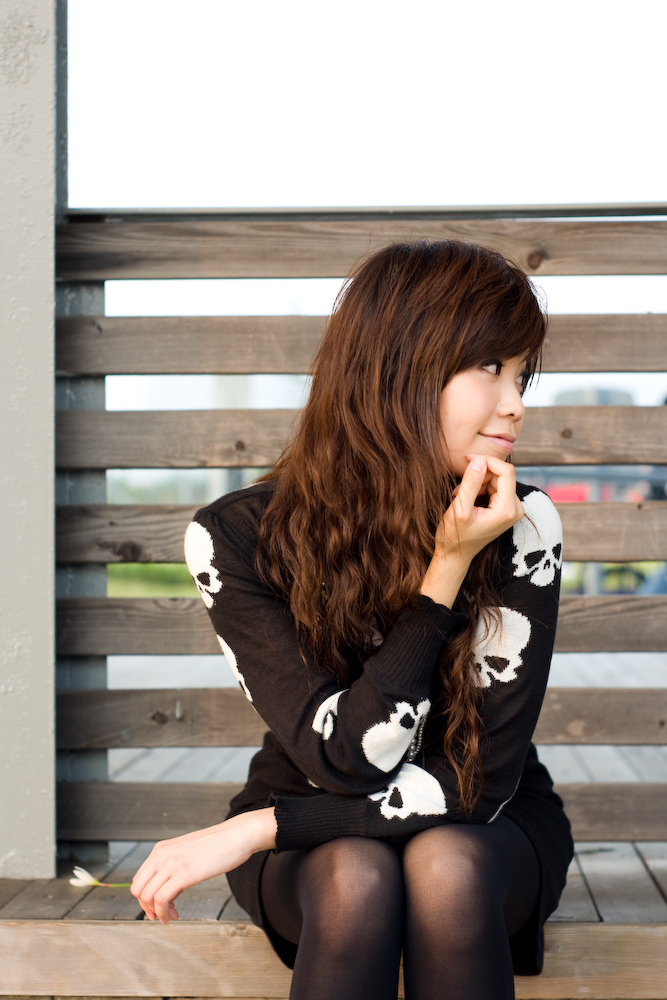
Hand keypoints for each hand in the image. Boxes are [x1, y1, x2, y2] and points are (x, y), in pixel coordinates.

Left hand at [130, 807, 276, 923]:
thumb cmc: (218, 844)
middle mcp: (162, 854)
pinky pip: (161, 899)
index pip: (139, 879)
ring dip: (157, 913)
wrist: (237, 835)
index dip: (144, 899)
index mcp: (161, 849)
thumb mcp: (187, 852)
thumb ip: (174, 865)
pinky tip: (174, 915)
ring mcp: (172, 863)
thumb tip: (167, 887)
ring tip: (171, 916)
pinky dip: (163, 913)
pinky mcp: (184, 873)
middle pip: (138, 889)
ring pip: (147, 896)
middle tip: (162, 915)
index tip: (157, 908)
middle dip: (146, 908)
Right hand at [420, 455, 523, 607]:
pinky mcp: (507, 509)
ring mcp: (513, 509)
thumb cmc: (455, 536)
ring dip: (478, 482)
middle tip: (459, 488)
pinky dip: (480, 487)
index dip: (487, 460)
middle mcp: (516, 509)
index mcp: (507, 509)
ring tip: (461, 495)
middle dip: (479, 475)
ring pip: (497, 479)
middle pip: (502, 475)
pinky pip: (496, 487)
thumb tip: (479, 460)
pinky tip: (468, 498)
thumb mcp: (459, 508)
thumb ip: (470, 483)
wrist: (456, 554)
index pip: (506, 472)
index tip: (468, 458)